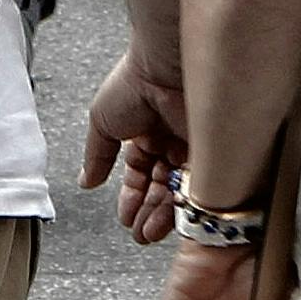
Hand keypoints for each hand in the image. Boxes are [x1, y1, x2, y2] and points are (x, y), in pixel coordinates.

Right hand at [83, 55, 188, 240]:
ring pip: (180, 190)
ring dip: (164, 214)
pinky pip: (202, 184)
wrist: (166, 65)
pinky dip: (186, 203)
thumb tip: (86, 181)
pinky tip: (173, 217)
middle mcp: (171, 141)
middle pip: (161, 188)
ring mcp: (193, 146)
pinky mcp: (215, 149)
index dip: (132, 199)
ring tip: (150, 231)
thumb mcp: (102, 122)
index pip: (139, 175)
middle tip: (140, 233)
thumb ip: (96, 156)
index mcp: (145, 133)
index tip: (126, 219)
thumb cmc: (134, 82)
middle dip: (148, 213)